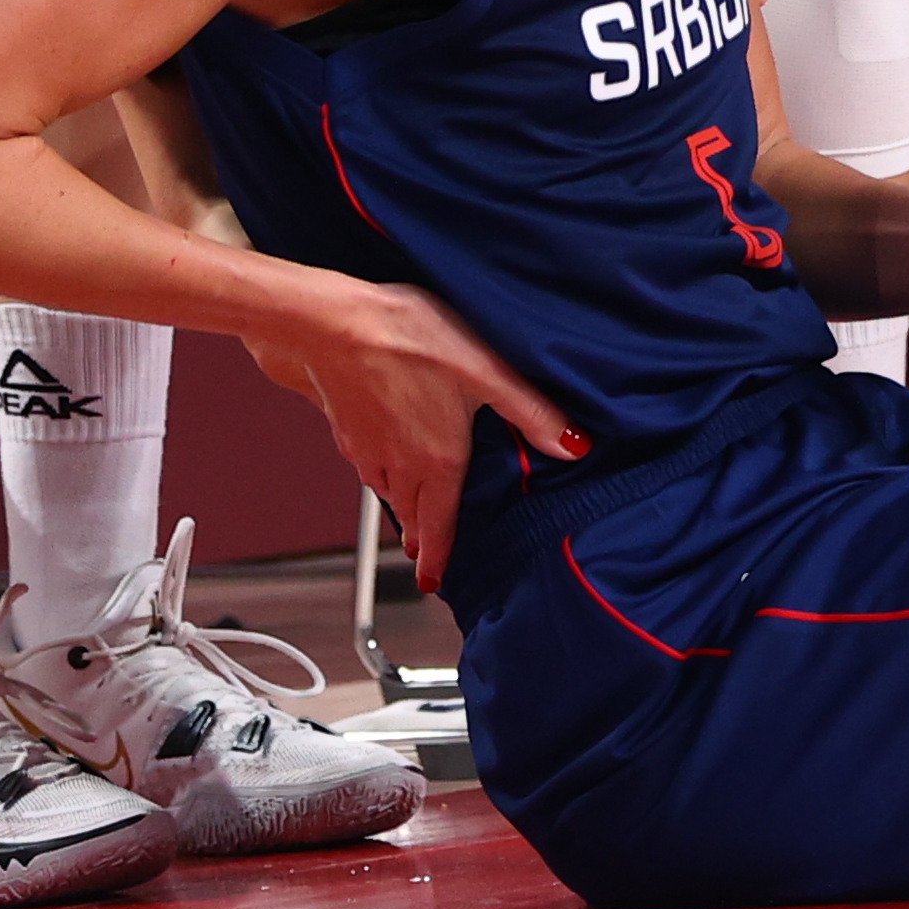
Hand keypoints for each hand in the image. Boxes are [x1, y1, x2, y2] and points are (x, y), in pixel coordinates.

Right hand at [257, 279, 583, 593]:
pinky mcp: (346, 427)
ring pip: (388, 489)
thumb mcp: (486, 372)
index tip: (432, 582)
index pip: (438, 526)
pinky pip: (368, 464)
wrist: (334, 326)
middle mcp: (398, 465)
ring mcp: (367, 449)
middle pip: (412, 514)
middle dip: (421, 536)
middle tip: (425, 554)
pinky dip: (382, 473)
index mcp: (436, 462)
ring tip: (413, 511)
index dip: (437, 558)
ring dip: (403, 505)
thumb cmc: (410, 343)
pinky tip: (386, 457)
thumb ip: (531, 413)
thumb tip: (574, 446)